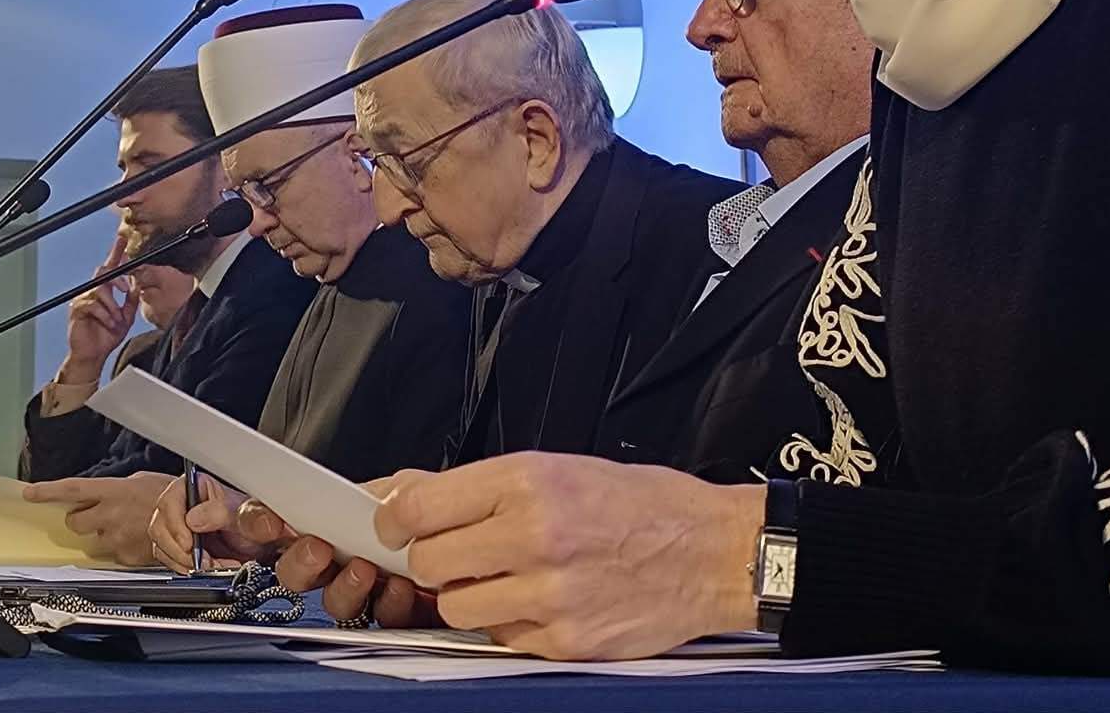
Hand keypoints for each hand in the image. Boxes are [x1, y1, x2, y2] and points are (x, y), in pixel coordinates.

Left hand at [21, 471, 169, 567]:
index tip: (30, 493)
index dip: (47, 492)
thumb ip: (122, 488)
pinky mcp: (124, 557)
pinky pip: (114, 553)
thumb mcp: (146, 481)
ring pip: (94, 539)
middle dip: (81, 518)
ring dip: (105, 533)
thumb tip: (113, 490)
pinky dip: (123, 547)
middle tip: (96, 515)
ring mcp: (115, 538)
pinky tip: (139, 538)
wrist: (192, 526)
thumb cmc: (174, 498)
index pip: (71, 490)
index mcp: (113, 491)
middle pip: (75, 521)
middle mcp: (109, 515)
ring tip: (127, 526)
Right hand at [59, 233, 138, 384]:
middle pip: (102, 272)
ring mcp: (83, 300)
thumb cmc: (106, 337)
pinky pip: (93, 305)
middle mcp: (92, 292)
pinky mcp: (77, 310)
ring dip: (112, 306)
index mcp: (105, 292)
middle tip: (126, 289)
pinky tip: (109, 323)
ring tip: (116, 320)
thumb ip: (131, 302)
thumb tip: (138, 286)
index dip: (116, 253)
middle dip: (116, 278)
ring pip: (100, 291)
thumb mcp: (126, 318)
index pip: (111, 268)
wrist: (93, 356)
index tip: (122, 240)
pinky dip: (105, 315)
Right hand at [146, 472, 275, 573]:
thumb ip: (221, 512)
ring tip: (212, 564)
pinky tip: (207, 567)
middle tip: (204, 560)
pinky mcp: (175, 546)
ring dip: (185, 561)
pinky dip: (187, 568)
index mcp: (195, 486)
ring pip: (162, 546)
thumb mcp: (242, 513)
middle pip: (160, 527)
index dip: (176, 524)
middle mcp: (181, 504)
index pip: (169, 501)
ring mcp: (175, 526)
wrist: (258, 542)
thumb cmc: (251, 521)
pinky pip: (169, 560)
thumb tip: (193, 519)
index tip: (190, 544)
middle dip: (182, 550)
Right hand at [266, 475, 439, 626]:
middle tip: (319, 548)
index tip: (270, 521)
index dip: (262, 522)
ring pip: (334, 603)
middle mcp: (343, 561)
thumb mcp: (413, 489)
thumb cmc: (444, 516)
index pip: (279, 523)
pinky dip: (387, 606)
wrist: (484, 551)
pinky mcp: (396, 621)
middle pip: (296, 573)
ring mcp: (367, 593)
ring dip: (344, 587)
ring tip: (365, 570)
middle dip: (300, 562)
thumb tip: (355, 502)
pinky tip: (400, 589)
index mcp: (334, 524)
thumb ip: (381, 494)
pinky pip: (378, 623)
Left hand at [375, 453, 762, 659]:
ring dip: (468, 597)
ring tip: (503, 579)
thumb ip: (484, 487)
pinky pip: (501, 639)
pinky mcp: (565, 640)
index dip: (395, 519)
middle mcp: (534, 535)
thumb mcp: (562, 468)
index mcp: (530, 481)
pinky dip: (510, 624)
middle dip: (434, 560)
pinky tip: (541, 601)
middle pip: (429, 562)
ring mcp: (549, 594)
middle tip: (458, 553)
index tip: (395, 524)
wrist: (714, 552)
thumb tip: (411, 494)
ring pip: (457, 608)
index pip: (420, 507)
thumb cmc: (642, 505)